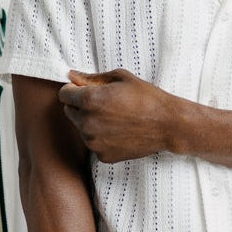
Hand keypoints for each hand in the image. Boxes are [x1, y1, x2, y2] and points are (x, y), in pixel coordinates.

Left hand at [58, 69, 183, 161]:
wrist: (168, 124)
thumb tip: (71, 75)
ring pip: (81, 128)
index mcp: (89, 100)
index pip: (63, 94)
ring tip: (115, 118)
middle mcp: (87, 122)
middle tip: (105, 104)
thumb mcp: (119, 78)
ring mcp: (94, 142)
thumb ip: (91, 77)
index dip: (74, 90)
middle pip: (69, 112)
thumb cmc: (146, 97)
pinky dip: (102, 138)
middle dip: (80, 106)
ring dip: (91, 122)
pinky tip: (119, 132)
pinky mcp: (103, 155)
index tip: (87, 90)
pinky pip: (94, 143)